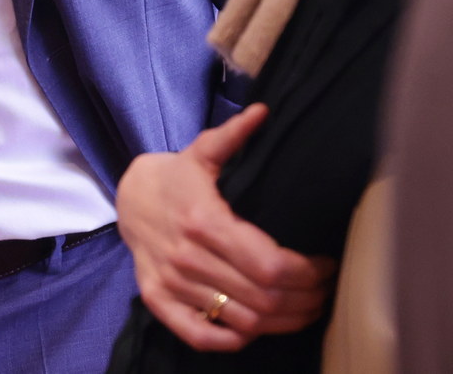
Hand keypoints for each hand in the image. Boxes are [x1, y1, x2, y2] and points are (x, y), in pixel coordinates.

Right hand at [116, 104, 336, 350]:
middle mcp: (187, 257)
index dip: (307, 273)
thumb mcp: (202, 152)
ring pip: (242, 321)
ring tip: (304, 308)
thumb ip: (233, 136)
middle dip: (305, 299)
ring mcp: (171, 283)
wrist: (128, 198)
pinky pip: (201, 335)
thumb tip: (263, 112)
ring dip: (282, 322)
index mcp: (204, 220)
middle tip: (324, 290)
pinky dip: (234, 340)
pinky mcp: (158, 300)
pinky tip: (257, 328)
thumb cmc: (175, 177)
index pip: (270, 265)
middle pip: (263, 298)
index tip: (325, 265)